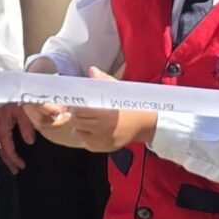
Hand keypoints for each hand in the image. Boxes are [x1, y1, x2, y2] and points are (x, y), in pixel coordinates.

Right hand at [0, 103, 35, 170]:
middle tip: (15, 171)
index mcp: (1, 130)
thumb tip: (30, 141)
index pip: (8, 150)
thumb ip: (26, 126)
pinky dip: (1, 143)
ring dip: (5, 153)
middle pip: (1, 150)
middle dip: (8, 161)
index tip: (22, 166)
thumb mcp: (21, 110)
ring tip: (11, 160)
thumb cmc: (8, 96)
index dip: (15, 160)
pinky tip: (5, 142)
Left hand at [28, 68, 154, 152]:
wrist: (143, 123)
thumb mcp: (118, 90)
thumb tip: (92, 70)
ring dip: (79, 127)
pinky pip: (87, 144)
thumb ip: (103, 80)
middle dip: (75, 117)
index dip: (75, 107)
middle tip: (78, 112)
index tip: (77, 104)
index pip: (78, 111)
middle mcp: (102, 129)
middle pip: (76, 123)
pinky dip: (87, 137)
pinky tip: (93, 130)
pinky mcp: (104, 148)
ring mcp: (103, 140)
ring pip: (79, 134)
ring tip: (86, 121)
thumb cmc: (129, 105)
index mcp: (104, 114)